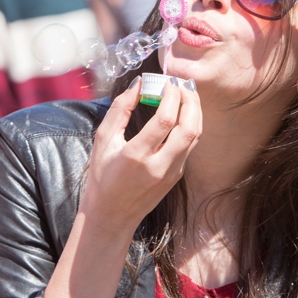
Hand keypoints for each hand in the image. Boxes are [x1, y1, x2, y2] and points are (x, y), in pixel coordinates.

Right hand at [80, 76, 201, 234]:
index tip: (168, 82)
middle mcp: (159, 166)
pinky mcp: (177, 176)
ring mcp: (171, 173)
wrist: (112, 215)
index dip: (172, 97)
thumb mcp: (103, 140)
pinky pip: (190, 146)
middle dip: (190, 101)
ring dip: (195, 112)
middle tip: (183, 84)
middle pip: (189, 127)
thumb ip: (120, 109)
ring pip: (195, 137)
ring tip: (187, 94)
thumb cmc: (102, 176)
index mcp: (136, 156)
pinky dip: (191, 125)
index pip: (165, 120)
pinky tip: (183, 113)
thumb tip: (138, 83)